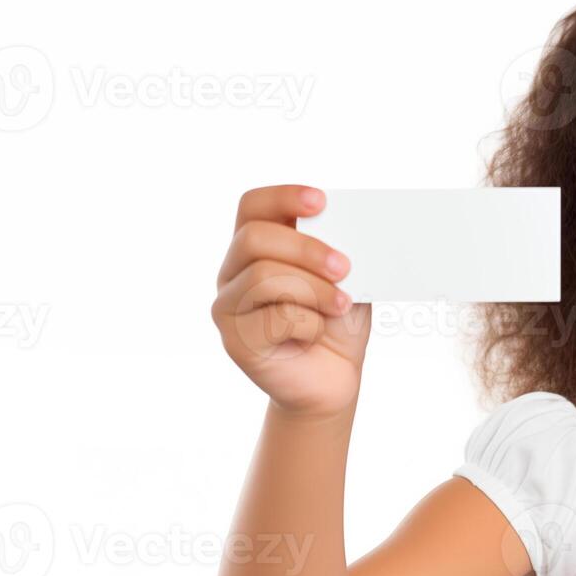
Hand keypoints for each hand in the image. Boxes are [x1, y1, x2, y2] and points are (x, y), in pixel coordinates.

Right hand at [212, 185, 370, 419]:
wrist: (334, 379)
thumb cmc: (336, 322)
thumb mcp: (344, 278)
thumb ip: (336, 250)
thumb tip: (347, 227)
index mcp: (256, 246)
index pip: (252, 206)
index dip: (283, 197)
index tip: (321, 202)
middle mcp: (233, 272)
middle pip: (254, 239)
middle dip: (306, 249)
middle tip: (345, 267)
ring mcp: (228, 306)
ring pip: (264, 277)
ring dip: (314, 290)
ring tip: (340, 305)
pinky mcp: (235, 341)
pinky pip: (274, 319)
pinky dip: (309, 324)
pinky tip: (316, 334)